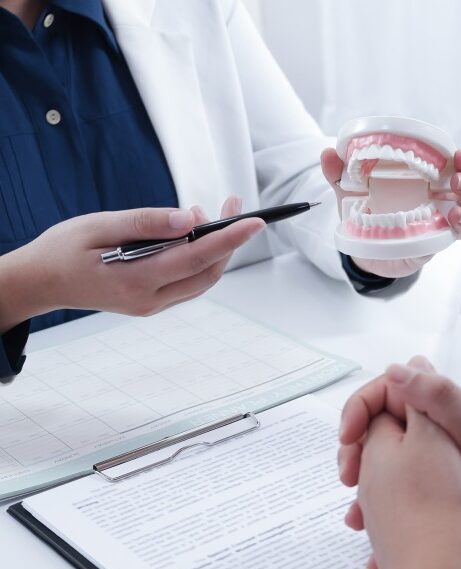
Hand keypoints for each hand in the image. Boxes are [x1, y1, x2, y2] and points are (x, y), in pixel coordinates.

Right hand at [0, 197, 262, 331]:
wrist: (42, 282)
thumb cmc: (64, 250)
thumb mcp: (99, 226)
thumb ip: (146, 223)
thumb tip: (189, 218)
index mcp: (136, 281)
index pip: (196, 259)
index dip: (229, 240)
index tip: (254, 222)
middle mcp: (150, 300)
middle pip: (207, 273)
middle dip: (229, 241)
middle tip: (234, 206)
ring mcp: (152, 305)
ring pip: (201, 280)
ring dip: (215, 249)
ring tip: (210, 214)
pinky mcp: (152, 302)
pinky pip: (188, 282)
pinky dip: (198, 258)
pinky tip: (192, 233)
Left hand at [321, 147, 460, 277]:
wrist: (365, 251)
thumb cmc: (367, 213)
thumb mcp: (351, 191)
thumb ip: (339, 173)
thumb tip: (328, 153)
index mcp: (426, 176)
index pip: (453, 160)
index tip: (454, 153)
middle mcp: (441, 195)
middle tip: (457, 175)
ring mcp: (444, 217)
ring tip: (457, 196)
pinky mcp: (440, 238)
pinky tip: (453, 219)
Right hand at [339, 357, 460, 563]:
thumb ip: (441, 400)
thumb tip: (397, 369)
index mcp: (440, 412)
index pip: (385, 393)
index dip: (361, 410)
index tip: (348, 438)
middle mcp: (433, 434)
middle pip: (377, 430)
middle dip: (356, 450)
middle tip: (348, 478)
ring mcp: (434, 465)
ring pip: (383, 467)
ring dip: (364, 487)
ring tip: (357, 516)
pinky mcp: (436, 495)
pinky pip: (397, 499)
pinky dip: (381, 514)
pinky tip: (374, 539)